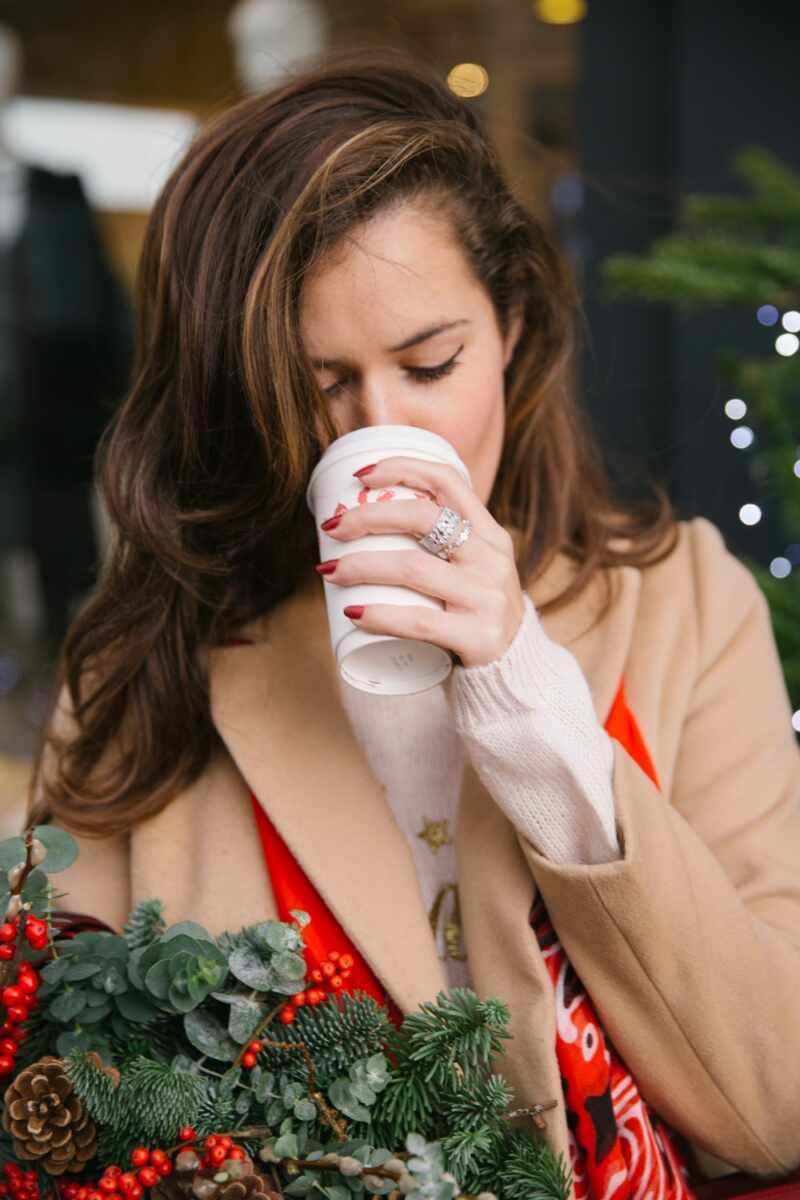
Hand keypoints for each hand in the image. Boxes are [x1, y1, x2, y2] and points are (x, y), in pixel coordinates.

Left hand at [314, 457, 526, 668]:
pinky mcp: (479, 636)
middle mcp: (491, 558)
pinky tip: (354, 614)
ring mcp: (487, 597)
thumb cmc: (474, 614)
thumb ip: (441, 545)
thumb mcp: (472, 569)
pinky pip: (419, 621)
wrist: (514, 671)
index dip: (402, 468)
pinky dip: (380, 615)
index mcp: (489, 534)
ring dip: (362, 566)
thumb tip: (366, 519)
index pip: (448, 481)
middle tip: (332, 528)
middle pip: (423, 518)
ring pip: (413, 568)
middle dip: (368, 516)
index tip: (361, 476)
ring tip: (329, 572)